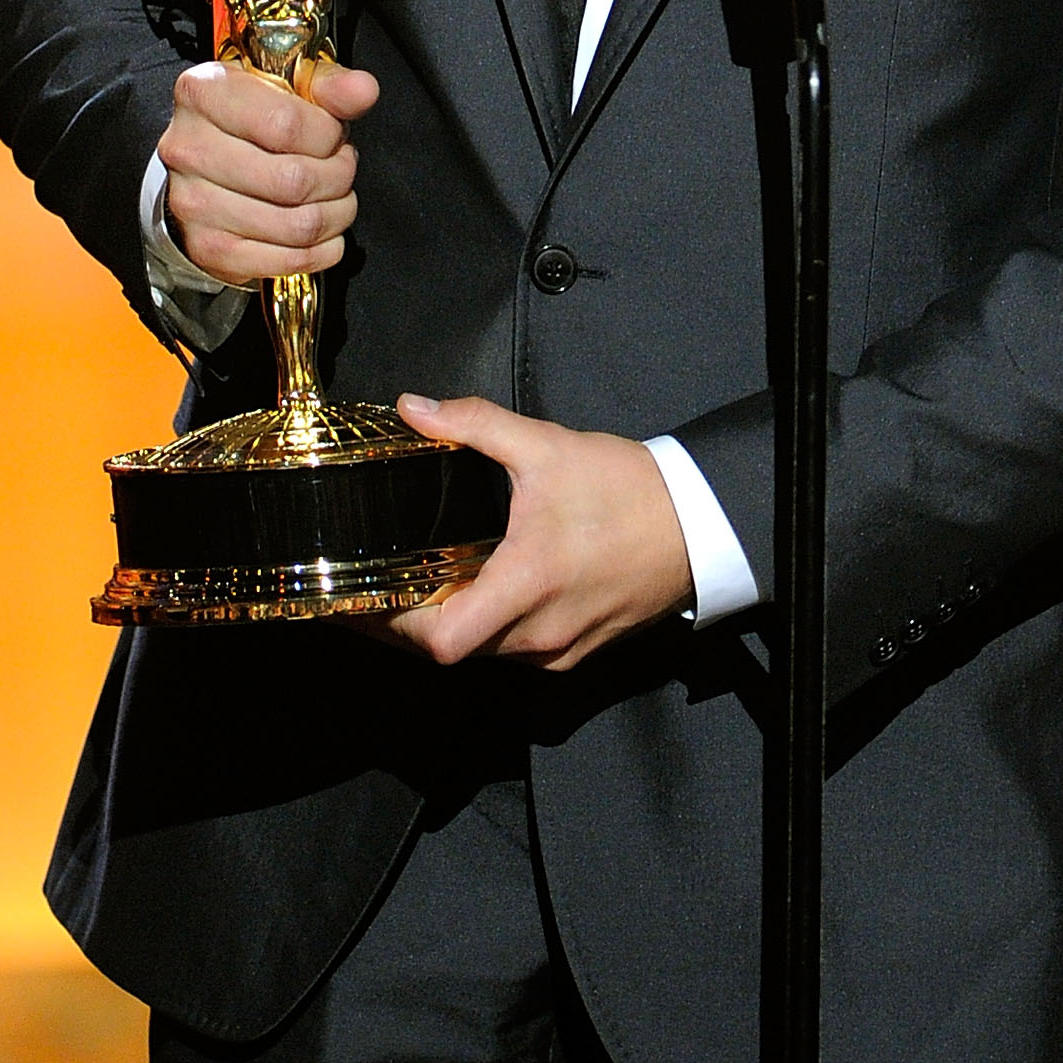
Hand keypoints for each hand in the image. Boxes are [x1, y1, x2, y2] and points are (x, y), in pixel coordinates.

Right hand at [158, 57, 378, 287]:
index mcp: (204, 93)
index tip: (332, 135)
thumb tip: (362, 90)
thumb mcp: (287, 87)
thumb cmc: (249, 122)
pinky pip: (290, 260)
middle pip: (294, 180)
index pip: (286, 125)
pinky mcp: (210, 249)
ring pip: (298, 225)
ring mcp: (194, 204)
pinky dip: (322, 249)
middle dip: (338, 176)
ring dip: (336, 214)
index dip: (328, 135)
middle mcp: (189, 149)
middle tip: (340, 167)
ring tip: (334, 196)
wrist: (201, 167)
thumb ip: (328, 86)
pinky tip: (321, 230)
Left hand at [376, 394, 693, 670]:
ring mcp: (561, 649)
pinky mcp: (580, 651)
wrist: (698, 522)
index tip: (363, 599)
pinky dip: (493, 630)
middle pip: (453, 649)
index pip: (439, 640)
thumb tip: (413, 408)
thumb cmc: (628, 490)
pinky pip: (518, 653)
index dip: (392, 626)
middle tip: (381, 586)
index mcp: (526, 584)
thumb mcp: (545, 446)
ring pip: (486, 652)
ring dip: (454, 625)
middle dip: (413, 622)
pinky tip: (485, 591)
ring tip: (427, 584)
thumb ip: (473, 425)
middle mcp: (540, 632)